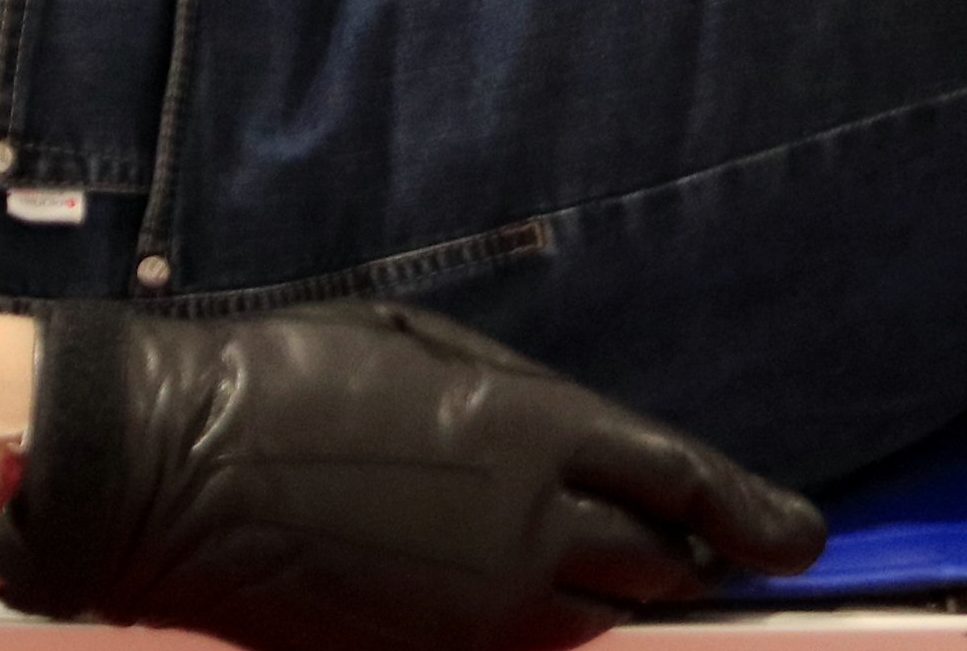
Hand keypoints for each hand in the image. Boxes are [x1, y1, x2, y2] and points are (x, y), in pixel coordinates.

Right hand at [0, 300, 825, 650]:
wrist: (170, 471)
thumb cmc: (284, 381)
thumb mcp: (416, 345)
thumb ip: (523, 405)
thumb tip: (593, 447)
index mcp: (529, 434)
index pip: (684, 485)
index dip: (753, 511)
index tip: (796, 534)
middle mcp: (527, 534)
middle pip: (661, 566)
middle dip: (684, 550)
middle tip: (688, 536)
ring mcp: (481, 613)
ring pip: (596, 614)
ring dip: (603, 581)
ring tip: (563, 542)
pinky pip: (524, 643)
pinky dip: (535, 614)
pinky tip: (488, 575)